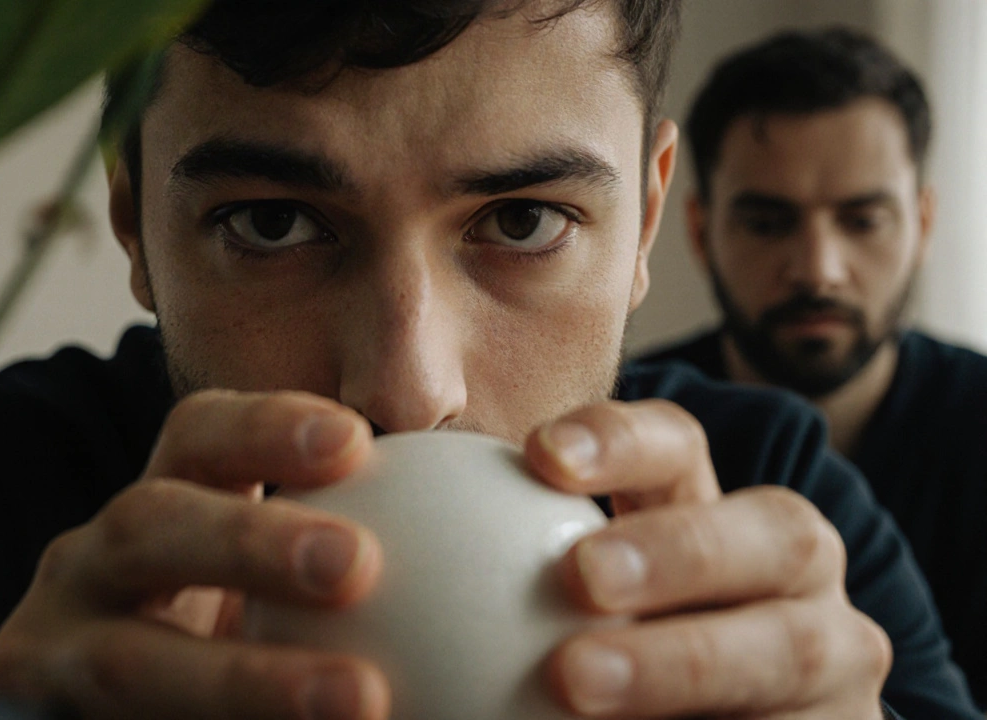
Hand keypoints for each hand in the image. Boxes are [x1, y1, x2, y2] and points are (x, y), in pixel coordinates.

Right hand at [0, 390, 389, 719]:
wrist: (152, 702)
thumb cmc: (257, 626)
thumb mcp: (307, 583)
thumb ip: (378, 560)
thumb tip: (536, 543)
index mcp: (169, 498)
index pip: (203, 434)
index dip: (268, 427)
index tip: (359, 442)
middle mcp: (99, 556)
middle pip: (152, 522)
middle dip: (246, 538)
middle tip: (355, 566)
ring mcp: (59, 639)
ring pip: (127, 658)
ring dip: (240, 679)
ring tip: (359, 702)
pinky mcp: (42, 705)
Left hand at [525, 399, 892, 717]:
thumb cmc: (622, 642)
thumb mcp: (573, 594)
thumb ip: (502, 560)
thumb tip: (365, 541)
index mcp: (715, 511)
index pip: (679, 450)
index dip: (620, 441)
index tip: (537, 458)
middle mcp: (794, 571)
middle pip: (772, 530)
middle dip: (680, 547)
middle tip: (579, 576)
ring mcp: (831, 654)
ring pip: (787, 644)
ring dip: (684, 660)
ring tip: (579, 678)